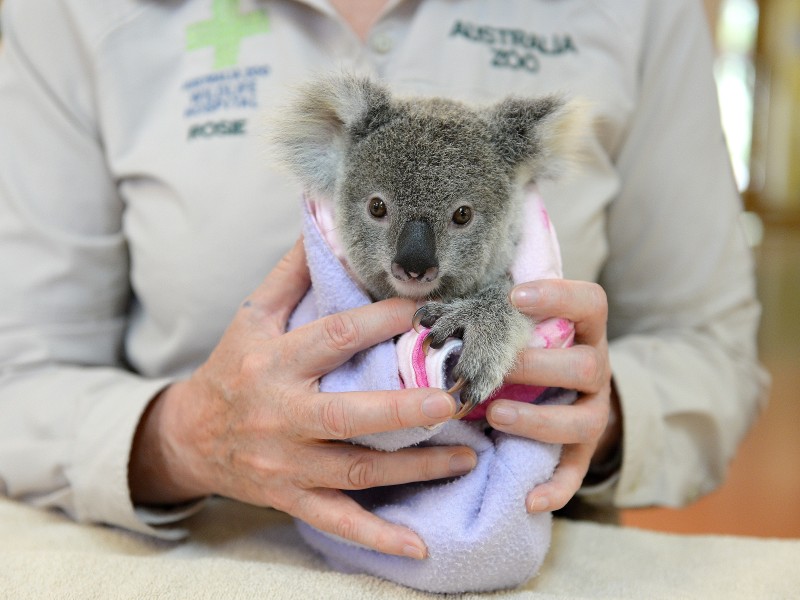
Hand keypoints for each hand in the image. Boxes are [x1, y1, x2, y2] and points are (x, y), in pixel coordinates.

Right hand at [129, 239, 476, 558]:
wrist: (190, 436)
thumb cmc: (233, 367)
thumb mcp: (252, 315)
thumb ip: (292, 274)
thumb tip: (324, 223)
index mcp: (272, 361)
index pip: (334, 338)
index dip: (381, 321)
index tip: (428, 308)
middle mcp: (280, 415)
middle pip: (347, 415)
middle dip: (404, 408)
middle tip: (455, 397)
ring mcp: (287, 463)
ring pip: (356, 470)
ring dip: (415, 468)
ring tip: (468, 455)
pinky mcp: (292, 497)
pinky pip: (338, 520)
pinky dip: (378, 537)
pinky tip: (421, 546)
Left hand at [485, 279, 618, 512]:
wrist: (568, 389)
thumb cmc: (528, 347)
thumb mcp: (519, 327)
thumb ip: (490, 314)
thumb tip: (422, 313)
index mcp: (584, 331)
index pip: (590, 303)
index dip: (559, 297)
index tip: (514, 295)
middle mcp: (597, 370)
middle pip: (587, 366)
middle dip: (538, 368)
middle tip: (495, 369)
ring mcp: (593, 411)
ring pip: (582, 420)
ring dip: (538, 420)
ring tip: (495, 415)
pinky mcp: (583, 449)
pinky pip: (576, 472)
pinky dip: (556, 488)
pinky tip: (528, 499)